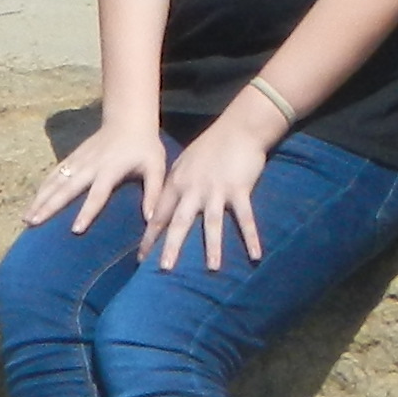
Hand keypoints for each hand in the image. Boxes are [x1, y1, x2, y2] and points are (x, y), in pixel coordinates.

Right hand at [24, 117, 175, 236]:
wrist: (128, 119)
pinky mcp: (73, 157)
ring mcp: (78, 160)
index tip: (75, 229)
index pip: (97, 195)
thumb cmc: (145, 147)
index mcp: (110, 170)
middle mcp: (90, 165)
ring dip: (39, 199)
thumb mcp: (156, 167)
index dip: (86, 212)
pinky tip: (33, 201)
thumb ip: (153, 193)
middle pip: (66, 188)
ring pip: (55, 181)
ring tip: (26, 217)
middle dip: (49, 206)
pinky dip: (42, 187)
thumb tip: (152, 219)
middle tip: (33, 222)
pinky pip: (54, 174)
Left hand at [143, 108, 274, 269]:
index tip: (141, 258)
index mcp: (178, 183)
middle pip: (180, 222)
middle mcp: (194, 189)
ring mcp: (216, 190)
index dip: (150, 236)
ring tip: (213, 269)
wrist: (238, 127)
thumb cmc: (211, 146)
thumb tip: (162, 206)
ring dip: (213, 247)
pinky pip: (245, 218)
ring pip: (212, 223)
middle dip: (172, 246)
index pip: (160, 214)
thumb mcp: (185, 163)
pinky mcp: (239, 189)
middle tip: (164, 269)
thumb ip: (174, 184)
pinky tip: (256, 255)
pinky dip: (251, 237)